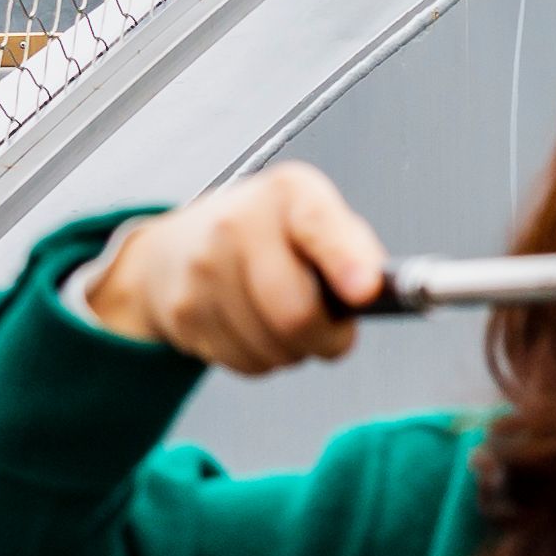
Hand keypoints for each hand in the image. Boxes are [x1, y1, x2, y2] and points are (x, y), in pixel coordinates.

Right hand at [81, 163, 385, 372]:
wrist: (178, 247)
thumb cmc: (270, 236)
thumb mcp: (318, 219)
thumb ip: (354, 250)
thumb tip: (377, 293)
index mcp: (288, 193)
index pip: (318, 226)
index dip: (347, 263)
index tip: (366, 292)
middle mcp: (237, 224)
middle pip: (296, 311)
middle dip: (329, 337)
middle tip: (334, 331)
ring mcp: (203, 269)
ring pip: (273, 347)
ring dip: (296, 349)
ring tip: (290, 321)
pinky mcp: (184, 312)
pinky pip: (246, 362)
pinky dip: (265, 358)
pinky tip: (257, 328)